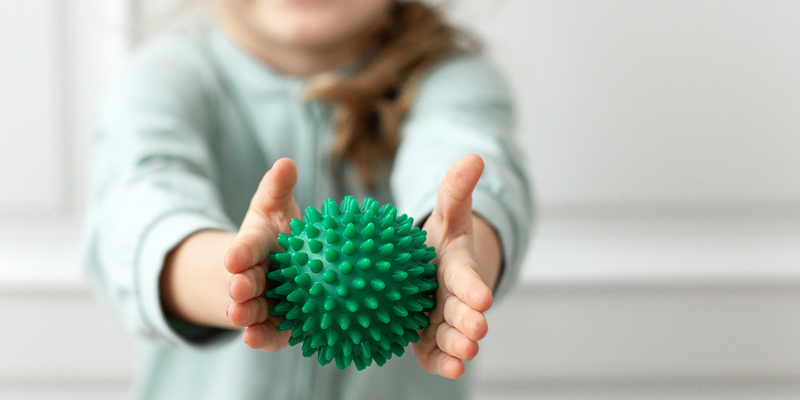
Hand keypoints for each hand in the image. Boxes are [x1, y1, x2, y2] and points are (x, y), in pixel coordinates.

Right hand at [224, 158, 300, 350]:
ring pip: (251, 311)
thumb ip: (278, 188)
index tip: (233, 257)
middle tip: (237, 287)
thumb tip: (286, 163)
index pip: (245, 249)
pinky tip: (254, 339)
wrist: (282, 270)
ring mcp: (262, 303)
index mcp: (254, 247)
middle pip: (246, 283)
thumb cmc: (280, 234)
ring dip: (245, 314)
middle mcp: (253, 278)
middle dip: (240, 286)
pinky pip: (266, 334)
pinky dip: (259, 338)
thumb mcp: (275, 208)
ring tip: (239, 316)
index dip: (239, 254)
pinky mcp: (275, 326)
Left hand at [412, 154, 495, 378]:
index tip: (482, 296)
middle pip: (462, 312)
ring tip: (465, 354)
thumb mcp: (447, 213)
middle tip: (476, 331)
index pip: (467, 278)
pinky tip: (451, 369)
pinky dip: (442, 363)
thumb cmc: (436, 242)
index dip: (474, 288)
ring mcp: (440, 322)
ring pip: (450, 336)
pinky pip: (433, 354)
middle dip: (470, 321)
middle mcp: (452, 298)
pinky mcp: (425, 340)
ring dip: (458, 346)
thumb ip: (457, 189)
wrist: (426, 271)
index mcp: (458, 269)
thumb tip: (474, 157)